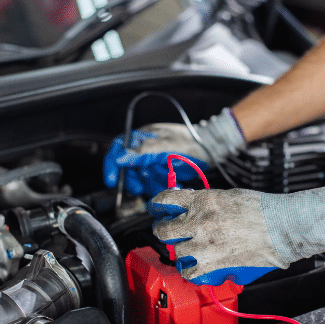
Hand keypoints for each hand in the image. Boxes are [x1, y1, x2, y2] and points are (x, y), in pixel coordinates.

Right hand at [103, 109, 244, 196]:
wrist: (212, 148)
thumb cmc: (192, 142)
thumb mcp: (167, 145)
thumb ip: (144, 150)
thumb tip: (122, 156)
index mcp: (144, 136)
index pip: (119, 147)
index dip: (112, 164)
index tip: (112, 180)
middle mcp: (146, 146)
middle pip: (128, 165)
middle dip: (131, 178)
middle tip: (137, 187)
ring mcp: (154, 157)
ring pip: (140, 175)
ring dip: (146, 182)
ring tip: (158, 183)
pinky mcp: (162, 167)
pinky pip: (152, 179)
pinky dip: (156, 184)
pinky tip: (165, 183)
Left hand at [148, 186, 324, 285]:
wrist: (282, 227)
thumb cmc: (264, 210)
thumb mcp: (229, 196)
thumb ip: (208, 203)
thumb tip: (195, 208)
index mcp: (203, 200)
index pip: (167, 200)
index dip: (158, 204)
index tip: (157, 207)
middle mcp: (198, 221)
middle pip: (164, 230)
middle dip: (163, 231)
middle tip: (166, 232)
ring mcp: (204, 244)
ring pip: (177, 252)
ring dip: (181, 252)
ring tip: (189, 251)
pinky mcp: (212, 263)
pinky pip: (190, 271)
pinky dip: (191, 270)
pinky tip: (195, 267)